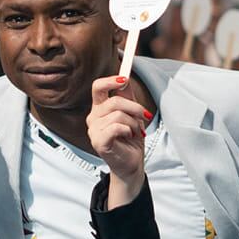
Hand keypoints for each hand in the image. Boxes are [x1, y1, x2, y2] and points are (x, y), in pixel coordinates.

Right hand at [86, 75, 147, 202]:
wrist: (132, 163)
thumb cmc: (131, 139)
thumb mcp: (132, 113)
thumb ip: (127, 95)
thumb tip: (125, 76)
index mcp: (99, 108)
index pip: (98, 87)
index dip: (111, 80)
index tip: (125, 79)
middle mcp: (93, 117)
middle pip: (113, 100)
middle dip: (134, 107)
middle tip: (144, 116)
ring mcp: (94, 130)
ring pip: (117, 114)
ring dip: (133, 123)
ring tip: (135, 132)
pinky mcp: (98, 142)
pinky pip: (115, 127)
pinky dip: (127, 130)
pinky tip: (128, 136)